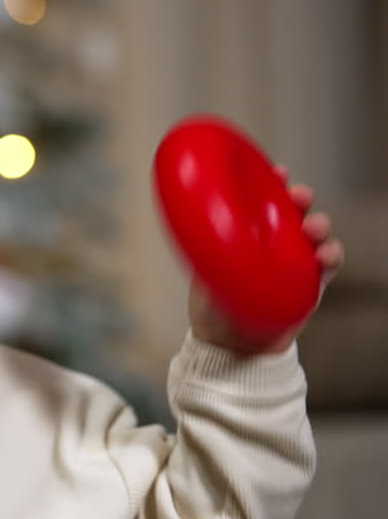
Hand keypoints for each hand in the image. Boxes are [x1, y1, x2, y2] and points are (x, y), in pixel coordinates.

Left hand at [189, 166, 344, 354]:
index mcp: (249, 234)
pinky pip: (330, 263)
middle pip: (294, 211)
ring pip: (316, 233)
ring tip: (312, 228)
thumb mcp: (202, 274)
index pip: (264, 201)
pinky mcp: (312, 284)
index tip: (277, 170)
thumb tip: (187, 223)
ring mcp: (296, 261)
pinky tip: (324, 255)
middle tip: (298, 195)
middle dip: (300, 198)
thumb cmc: (214, 308)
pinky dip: (331, 255)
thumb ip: (204, 251)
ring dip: (319, 225)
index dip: (273, 182)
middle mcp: (275, 242)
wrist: (230, 347)